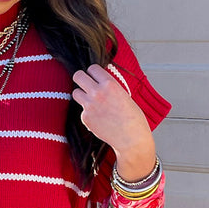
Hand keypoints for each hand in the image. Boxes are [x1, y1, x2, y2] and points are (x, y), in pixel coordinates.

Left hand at [71, 64, 155, 178]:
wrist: (131, 138)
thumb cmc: (133, 118)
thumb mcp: (124, 95)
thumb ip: (110, 87)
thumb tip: (100, 81)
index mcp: (110, 84)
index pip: (92, 68)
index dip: (93, 73)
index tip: (95, 77)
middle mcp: (97, 93)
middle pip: (78, 76)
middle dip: (81, 78)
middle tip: (85, 84)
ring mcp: (89, 106)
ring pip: (75, 92)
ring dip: (82, 95)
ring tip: (92, 102)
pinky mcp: (85, 118)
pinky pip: (82, 110)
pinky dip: (88, 113)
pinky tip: (100, 119)